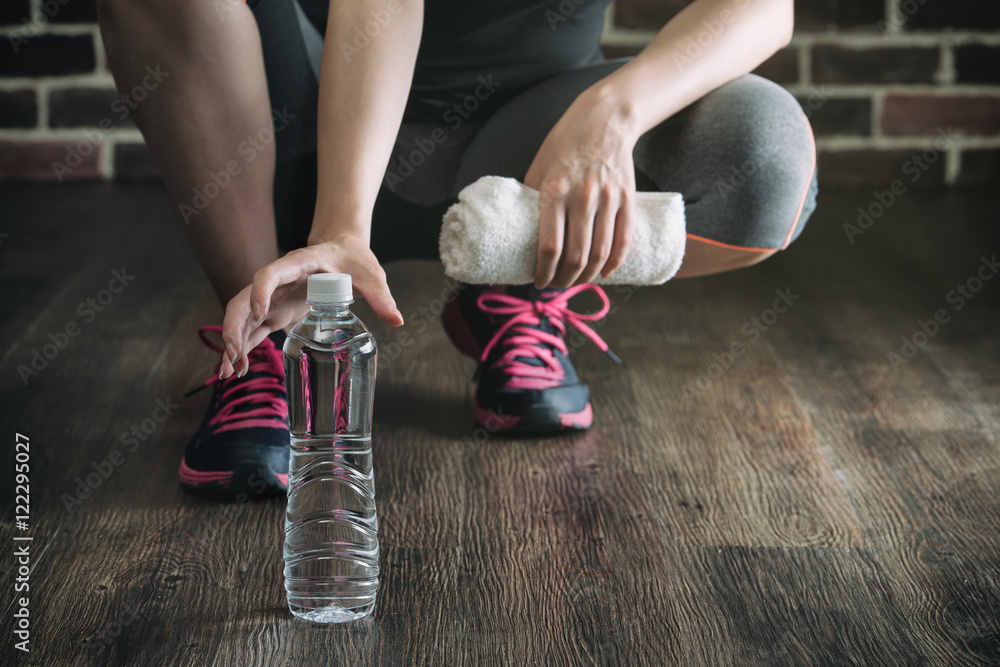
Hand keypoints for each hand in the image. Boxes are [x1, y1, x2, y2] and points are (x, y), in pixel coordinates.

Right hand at [219, 234, 402, 378]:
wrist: (342, 250)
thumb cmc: (354, 259)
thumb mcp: (370, 275)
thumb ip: (381, 295)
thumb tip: (397, 320)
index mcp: (298, 265)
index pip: (270, 274)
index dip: (261, 291)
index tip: (261, 314)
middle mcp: (278, 281)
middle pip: (243, 300)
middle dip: (234, 328)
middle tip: (235, 357)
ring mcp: (273, 298)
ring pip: (242, 317)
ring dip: (233, 343)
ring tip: (229, 373)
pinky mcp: (276, 312)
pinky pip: (252, 330)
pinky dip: (242, 348)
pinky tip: (235, 370)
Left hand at [524, 85, 637, 287]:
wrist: (604, 120)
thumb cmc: (564, 144)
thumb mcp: (538, 167)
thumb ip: (531, 199)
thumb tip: (519, 234)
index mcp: (554, 191)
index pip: (549, 246)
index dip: (543, 272)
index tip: (537, 282)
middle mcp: (582, 197)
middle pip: (576, 256)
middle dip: (564, 280)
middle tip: (555, 285)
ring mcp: (608, 199)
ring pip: (600, 253)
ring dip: (587, 276)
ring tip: (576, 281)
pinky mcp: (627, 199)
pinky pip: (624, 240)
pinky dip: (614, 263)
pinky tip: (604, 273)